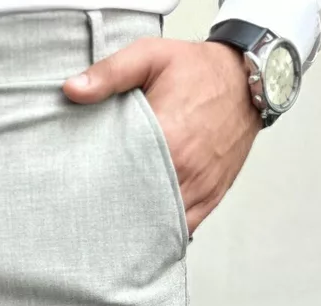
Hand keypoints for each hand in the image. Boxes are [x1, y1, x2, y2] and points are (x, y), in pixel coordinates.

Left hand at [63, 38, 261, 235]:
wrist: (249, 80)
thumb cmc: (199, 69)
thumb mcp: (152, 57)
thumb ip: (110, 73)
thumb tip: (71, 90)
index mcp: (167, 137)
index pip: (123, 177)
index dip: (100, 189)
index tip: (82, 193)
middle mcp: (186, 169)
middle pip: (140, 206)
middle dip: (116, 214)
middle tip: (92, 218)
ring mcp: (200, 186)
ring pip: (162, 222)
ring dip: (139, 227)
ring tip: (114, 230)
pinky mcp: (212, 195)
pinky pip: (186, 226)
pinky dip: (164, 231)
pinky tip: (145, 233)